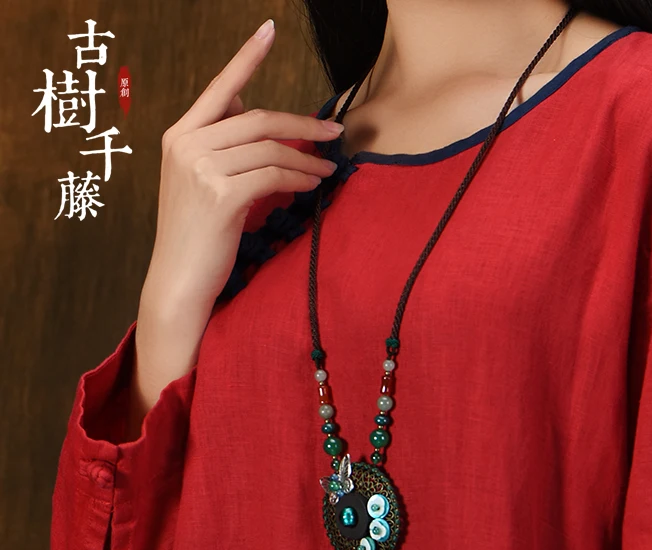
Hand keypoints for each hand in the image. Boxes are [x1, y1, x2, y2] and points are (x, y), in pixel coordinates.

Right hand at [145, 17, 342, 308]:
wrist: (178, 279)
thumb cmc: (196, 235)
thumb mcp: (200, 182)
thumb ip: (221, 144)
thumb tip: (249, 109)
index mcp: (180, 136)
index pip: (221, 89)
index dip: (247, 57)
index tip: (269, 30)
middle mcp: (188, 145)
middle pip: (259, 118)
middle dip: (303, 125)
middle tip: (334, 133)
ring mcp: (202, 168)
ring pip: (271, 148)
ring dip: (308, 158)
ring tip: (328, 170)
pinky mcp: (222, 195)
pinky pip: (275, 175)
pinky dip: (301, 178)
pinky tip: (314, 185)